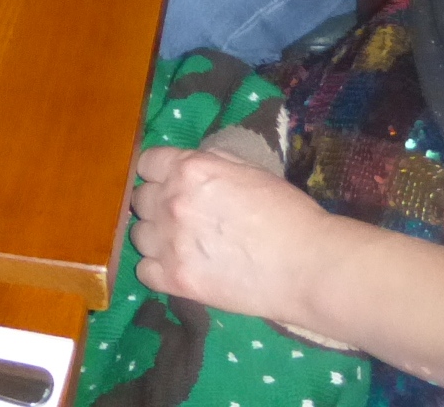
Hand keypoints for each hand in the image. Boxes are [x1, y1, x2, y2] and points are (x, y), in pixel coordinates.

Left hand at [129, 143, 342, 331]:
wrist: (306, 265)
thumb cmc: (287, 213)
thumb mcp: (248, 170)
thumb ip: (210, 163)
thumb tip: (189, 165)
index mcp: (191, 169)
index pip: (147, 162)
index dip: (157, 173)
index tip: (167, 183)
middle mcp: (172, 201)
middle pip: (139, 198)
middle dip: (156, 204)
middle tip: (180, 217)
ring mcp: (170, 243)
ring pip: (137, 235)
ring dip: (155, 237)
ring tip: (180, 245)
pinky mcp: (175, 280)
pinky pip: (143, 271)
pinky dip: (156, 269)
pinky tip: (178, 268)